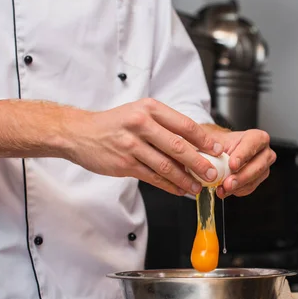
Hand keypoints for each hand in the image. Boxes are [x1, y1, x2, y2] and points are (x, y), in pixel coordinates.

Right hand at [65, 98, 223, 195]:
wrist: (79, 133)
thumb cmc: (115, 124)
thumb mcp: (139, 113)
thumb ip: (164, 126)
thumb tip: (195, 145)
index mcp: (149, 108)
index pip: (184, 125)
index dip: (204, 140)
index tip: (217, 150)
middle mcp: (141, 124)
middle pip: (178, 147)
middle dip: (199, 163)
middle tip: (213, 173)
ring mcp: (131, 145)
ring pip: (166, 165)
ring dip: (185, 179)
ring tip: (197, 187)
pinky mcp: (124, 163)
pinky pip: (153, 177)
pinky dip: (169, 185)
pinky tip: (179, 190)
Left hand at [208, 128, 275, 197]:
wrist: (221, 153)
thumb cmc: (221, 144)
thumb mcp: (215, 139)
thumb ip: (213, 145)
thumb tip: (211, 153)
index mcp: (257, 137)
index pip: (253, 144)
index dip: (243, 155)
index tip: (232, 165)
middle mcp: (264, 152)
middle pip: (258, 166)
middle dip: (241, 176)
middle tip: (227, 183)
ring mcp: (263, 168)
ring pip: (254, 180)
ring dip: (238, 186)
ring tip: (223, 188)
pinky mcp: (257, 180)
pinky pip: (249, 188)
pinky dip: (236, 190)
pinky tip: (225, 190)